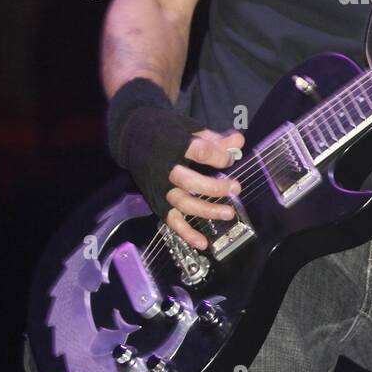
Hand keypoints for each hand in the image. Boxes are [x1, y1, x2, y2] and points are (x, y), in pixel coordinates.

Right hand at [164, 128, 245, 249]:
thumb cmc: (165, 132)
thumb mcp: (189, 128)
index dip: (218, 156)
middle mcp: (165, 169)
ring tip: (228, 213)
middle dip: (214, 187)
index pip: (199, 151)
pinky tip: (203, 243)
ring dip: (207, 210)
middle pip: (190, 181)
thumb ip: (215, 138)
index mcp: (174, 146)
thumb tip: (240, 142)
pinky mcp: (157, 203)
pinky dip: (186, 234)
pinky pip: (172, 221)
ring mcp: (160, 188)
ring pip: (183, 203)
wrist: (131, 137)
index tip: (231, 159)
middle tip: (236, 187)